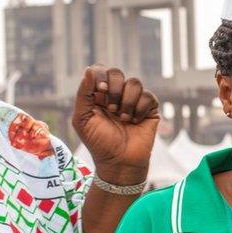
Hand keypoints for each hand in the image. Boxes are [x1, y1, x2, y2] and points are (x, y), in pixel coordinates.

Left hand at [73, 65, 159, 185]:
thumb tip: (89, 70)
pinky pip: (148, 96)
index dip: (101, 76)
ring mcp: (134, 101)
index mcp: (99, 95)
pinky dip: (139, 109)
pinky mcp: (149, 109)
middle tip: (111, 109)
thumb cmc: (98, 143)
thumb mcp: (82, 119)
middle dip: (113, 89)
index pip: (100, 71)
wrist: (119, 162)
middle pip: (117, 72)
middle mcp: (116, 95)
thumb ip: (83, 93)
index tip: (100, 91)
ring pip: (134, 82)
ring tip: (123, 118)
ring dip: (127, 101)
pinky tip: (135, 122)